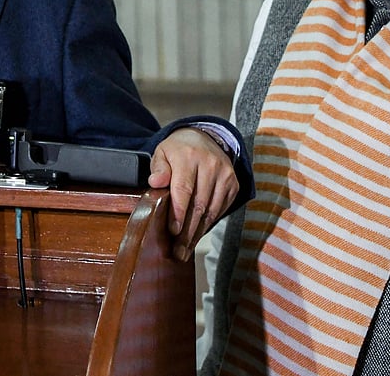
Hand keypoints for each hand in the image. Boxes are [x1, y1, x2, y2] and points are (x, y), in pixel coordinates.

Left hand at [148, 127, 238, 262]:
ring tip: (186, 249)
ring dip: (198, 232)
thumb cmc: (178, 150)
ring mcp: (225, 175)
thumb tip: (155, 182)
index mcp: (188, 157)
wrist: (204, 138)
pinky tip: (198, 234)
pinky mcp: (233, 184)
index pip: (184, 189)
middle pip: (199, 205)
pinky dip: (209, 224)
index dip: (179, 213)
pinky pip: (221, 209)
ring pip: (212, 211)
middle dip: (188, 231)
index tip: (173, 231)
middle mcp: (210, 165)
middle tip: (178, 251)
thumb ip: (158, 168)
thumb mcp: (162, 152)